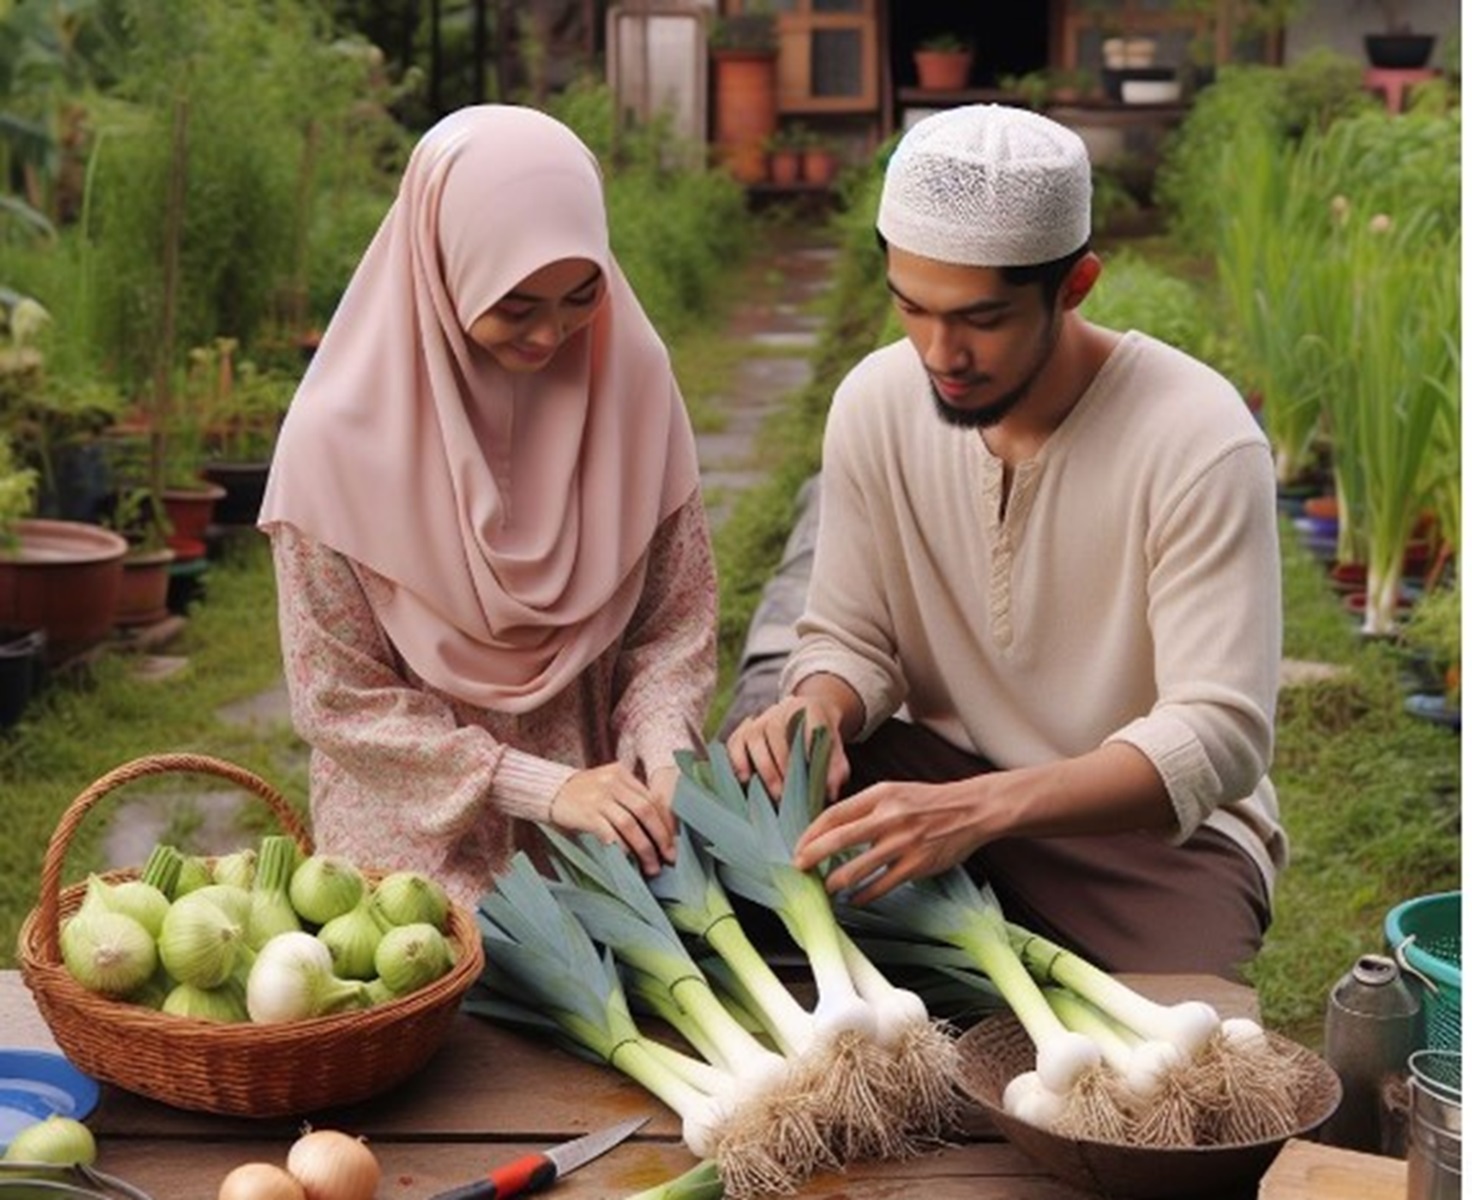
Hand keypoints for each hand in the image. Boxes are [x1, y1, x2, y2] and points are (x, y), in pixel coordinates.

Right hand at [550, 762, 676, 875]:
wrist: (548, 791)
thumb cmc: (582, 794)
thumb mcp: (607, 786)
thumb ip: (628, 798)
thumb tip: (657, 829)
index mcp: (622, 774)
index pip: (653, 798)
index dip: (667, 822)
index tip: (674, 842)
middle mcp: (613, 783)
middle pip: (646, 810)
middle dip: (661, 837)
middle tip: (670, 857)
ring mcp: (599, 798)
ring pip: (631, 824)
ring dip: (645, 848)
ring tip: (652, 867)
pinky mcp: (587, 814)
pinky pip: (610, 834)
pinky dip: (623, 848)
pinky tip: (629, 861)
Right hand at [724, 694, 849, 802]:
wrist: (804, 713)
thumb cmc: (819, 735)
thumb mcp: (834, 745)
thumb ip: (836, 767)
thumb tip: (831, 791)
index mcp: (807, 709)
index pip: (806, 725)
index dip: (807, 747)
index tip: (810, 769)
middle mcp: (778, 711)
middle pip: (776, 735)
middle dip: (783, 767)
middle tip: (791, 794)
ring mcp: (758, 721)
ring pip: (755, 741)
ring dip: (764, 769)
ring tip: (775, 794)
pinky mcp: (742, 732)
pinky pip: (735, 744)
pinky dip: (738, 762)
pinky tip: (745, 780)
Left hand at [792, 778, 985, 902]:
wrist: (972, 810)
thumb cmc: (929, 801)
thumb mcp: (893, 792)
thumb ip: (864, 807)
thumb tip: (830, 829)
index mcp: (880, 795)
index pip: (834, 814)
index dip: (811, 833)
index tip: (799, 847)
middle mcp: (889, 817)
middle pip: (838, 839)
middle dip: (812, 856)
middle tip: (799, 868)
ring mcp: (903, 843)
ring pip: (857, 868)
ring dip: (835, 881)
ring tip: (826, 887)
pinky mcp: (916, 865)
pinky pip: (880, 886)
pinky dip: (862, 895)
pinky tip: (853, 899)